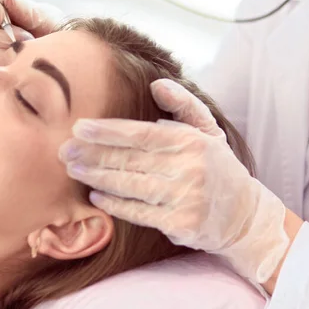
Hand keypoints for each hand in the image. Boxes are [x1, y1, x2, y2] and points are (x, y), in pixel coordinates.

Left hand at [59, 78, 289, 283]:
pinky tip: (95, 195)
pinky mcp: (180, 225)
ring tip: (73, 169)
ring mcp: (184, 199)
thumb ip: (183, 104)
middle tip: (63, 150)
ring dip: (97, 177)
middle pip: (130, 160)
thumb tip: (156, 83)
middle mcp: (189, 169)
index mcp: (192, 142)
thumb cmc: (218, 166)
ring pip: (130, 186)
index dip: (108, 131)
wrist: (245, 215)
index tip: (80, 127)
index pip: (142, 134)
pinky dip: (114, 204)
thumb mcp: (208, 129)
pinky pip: (139, 213)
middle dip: (92, 155)